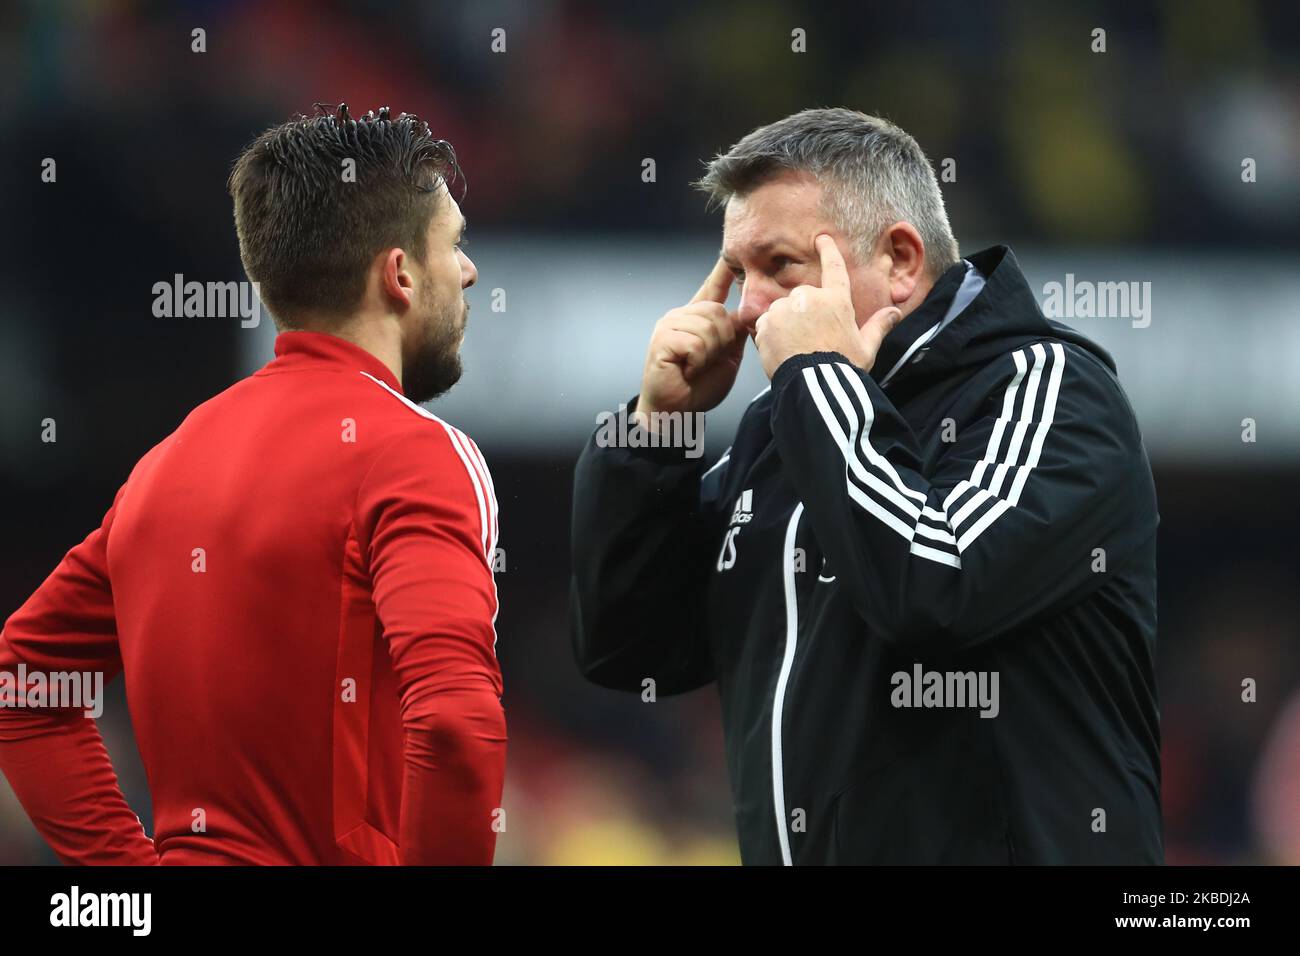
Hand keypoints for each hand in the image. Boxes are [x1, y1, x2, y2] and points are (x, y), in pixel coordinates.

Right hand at [638, 258, 746, 422]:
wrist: (675, 412)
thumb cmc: (698, 387)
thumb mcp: (726, 357)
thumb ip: (734, 334)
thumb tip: (745, 314)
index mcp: (696, 318)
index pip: (711, 287)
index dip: (722, 271)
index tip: (731, 255)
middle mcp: (680, 315)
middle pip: (717, 311)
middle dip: (722, 340)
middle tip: (707, 361)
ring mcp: (669, 326)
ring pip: (708, 327)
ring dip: (709, 353)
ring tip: (695, 366)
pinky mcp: (662, 340)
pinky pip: (696, 343)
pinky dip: (698, 361)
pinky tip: (686, 370)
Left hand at [753, 234, 901, 378]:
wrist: (812, 385)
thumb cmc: (842, 367)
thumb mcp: (866, 348)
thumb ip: (878, 326)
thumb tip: (895, 312)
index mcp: (836, 301)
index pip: (834, 269)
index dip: (829, 251)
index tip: (822, 239)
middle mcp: (810, 298)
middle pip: (804, 298)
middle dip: (804, 314)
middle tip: (810, 340)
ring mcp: (786, 308)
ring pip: (783, 310)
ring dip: (786, 324)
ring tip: (796, 348)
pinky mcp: (767, 322)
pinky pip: (767, 324)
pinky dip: (771, 335)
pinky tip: (782, 351)